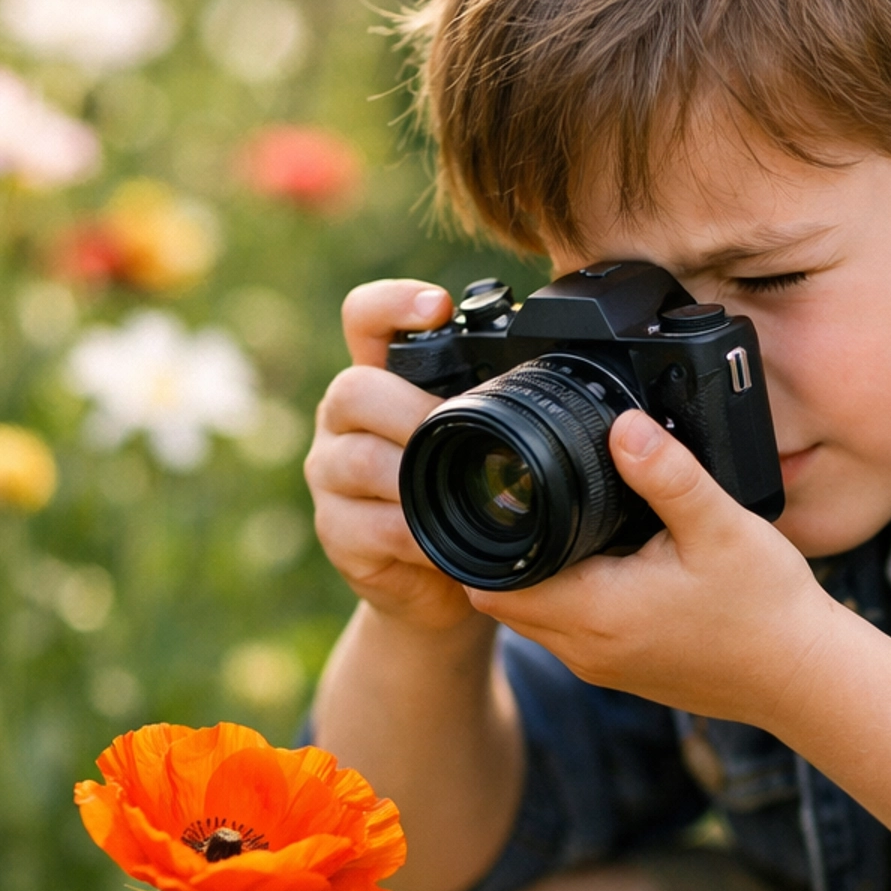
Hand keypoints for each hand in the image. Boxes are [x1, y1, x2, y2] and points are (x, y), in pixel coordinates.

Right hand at [306, 279, 481, 636]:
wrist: (439, 587)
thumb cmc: (461, 497)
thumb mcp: (476, 441)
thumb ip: (490, 402)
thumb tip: (560, 368)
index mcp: (382, 381)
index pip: (365, 319)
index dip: (393, 303)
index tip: (439, 305)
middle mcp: (345, 419)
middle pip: (355, 390)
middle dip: (411, 409)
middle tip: (457, 429)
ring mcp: (331, 476)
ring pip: (357, 459)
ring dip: (412, 474)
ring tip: (455, 486)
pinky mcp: (335, 532)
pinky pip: (370, 525)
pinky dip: (415, 533)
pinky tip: (444, 540)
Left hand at [467, 410, 838, 726]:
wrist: (803, 675)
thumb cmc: (766, 607)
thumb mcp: (718, 525)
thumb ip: (667, 472)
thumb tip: (624, 426)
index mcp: (596, 611)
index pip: (493, 584)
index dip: (484, 542)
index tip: (502, 499)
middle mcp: (586, 650)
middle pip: (504, 601)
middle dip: (507, 554)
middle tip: (533, 504)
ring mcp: (602, 667)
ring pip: (535, 619)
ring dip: (540, 578)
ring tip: (571, 530)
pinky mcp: (623, 673)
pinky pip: (569, 635)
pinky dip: (570, 601)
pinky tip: (610, 566)